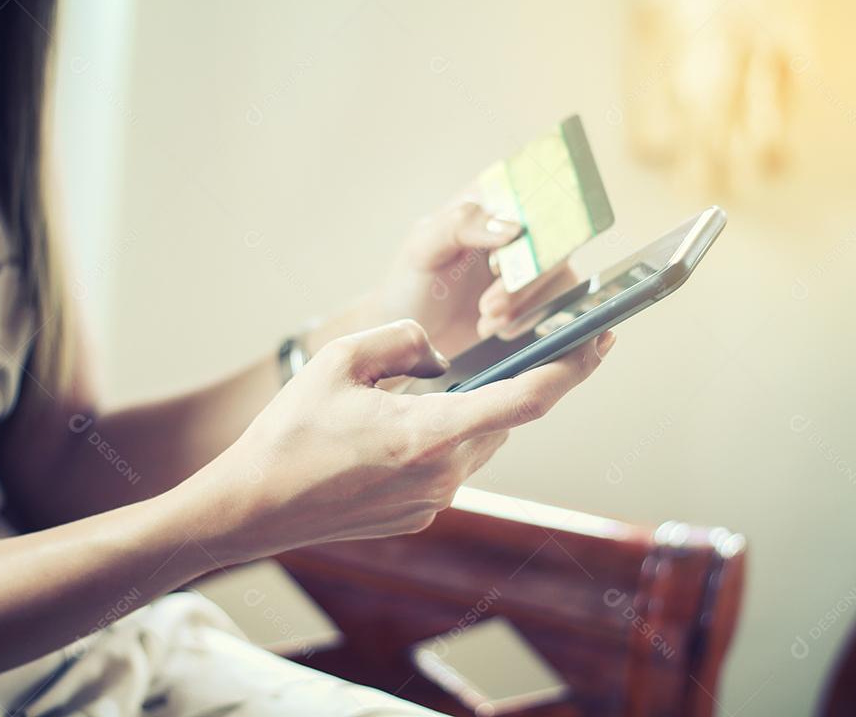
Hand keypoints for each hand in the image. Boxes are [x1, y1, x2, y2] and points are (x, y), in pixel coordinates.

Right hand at [208, 319, 614, 558]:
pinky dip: (442, 437)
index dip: (572, 367)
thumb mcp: (341, 359)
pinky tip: (398, 426)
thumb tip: (442, 355)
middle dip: (507, 381)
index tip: (602, 339)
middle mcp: (443, 475)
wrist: (253, 506)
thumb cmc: (290, 432)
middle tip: (507, 345)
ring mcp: (432, 502)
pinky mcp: (417, 516)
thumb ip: (404, 339)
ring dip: (468, 411)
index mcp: (429, 434)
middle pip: (501, 418)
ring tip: (426, 387)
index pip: (525, 398)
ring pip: (476, 441)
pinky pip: (450, 465)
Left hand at [372, 190, 582, 357]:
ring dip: (524, 301)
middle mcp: (511, 226)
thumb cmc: (409, 286)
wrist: (413, 340)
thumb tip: (515, 227)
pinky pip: (556, 299)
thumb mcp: (423, 249)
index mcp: (485, 202)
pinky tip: (494, 327)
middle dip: (522, 278)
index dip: (531, 216)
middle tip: (487, 305)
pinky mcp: (535, 295)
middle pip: (549, 235)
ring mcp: (526, 261)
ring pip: (557, 270)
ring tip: (485, 318)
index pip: (528, 188)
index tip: (509, 252)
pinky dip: (528, 317)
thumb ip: (460, 225)